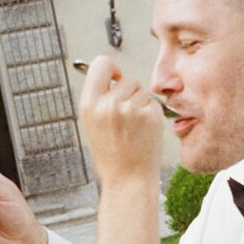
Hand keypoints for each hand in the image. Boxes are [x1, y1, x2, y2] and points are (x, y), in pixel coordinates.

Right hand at [79, 56, 162, 187]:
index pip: (101, 63)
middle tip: (126, 116)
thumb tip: (112, 73)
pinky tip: (144, 131)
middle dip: (129, 92)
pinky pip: (154, 103)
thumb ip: (99, 97)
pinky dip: (152, 114)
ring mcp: (131, 109)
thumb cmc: (112, 155)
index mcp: (89, 104)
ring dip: (141, 103)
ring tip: (134, 127)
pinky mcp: (150, 115)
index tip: (116, 77)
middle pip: (126, 78)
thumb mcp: (92, 123)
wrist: (128, 179)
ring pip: (142, 90)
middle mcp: (108, 104)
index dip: (111, 69)